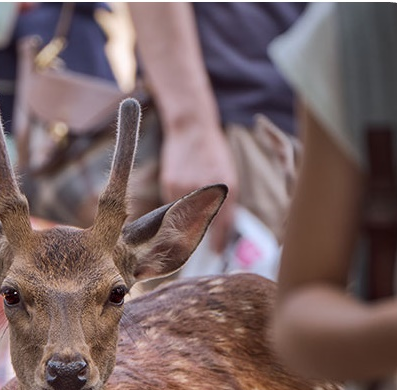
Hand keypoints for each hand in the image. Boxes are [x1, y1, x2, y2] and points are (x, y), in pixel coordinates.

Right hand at [158, 124, 238, 253]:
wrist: (191, 129)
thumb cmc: (213, 153)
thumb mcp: (229, 176)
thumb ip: (227, 203)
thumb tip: (223, 230)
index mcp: (223, 187)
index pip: (221, 224)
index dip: (218, 241)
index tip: (217, 253)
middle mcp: (202, 188)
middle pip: (199, 226)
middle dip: (199, 240)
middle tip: (200, 249)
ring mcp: (182, 187)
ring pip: (182, 218)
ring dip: (184, 227)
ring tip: (185, 233)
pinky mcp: (168, 184)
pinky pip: (171, 207)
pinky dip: (174, 212)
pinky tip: (176, 210)